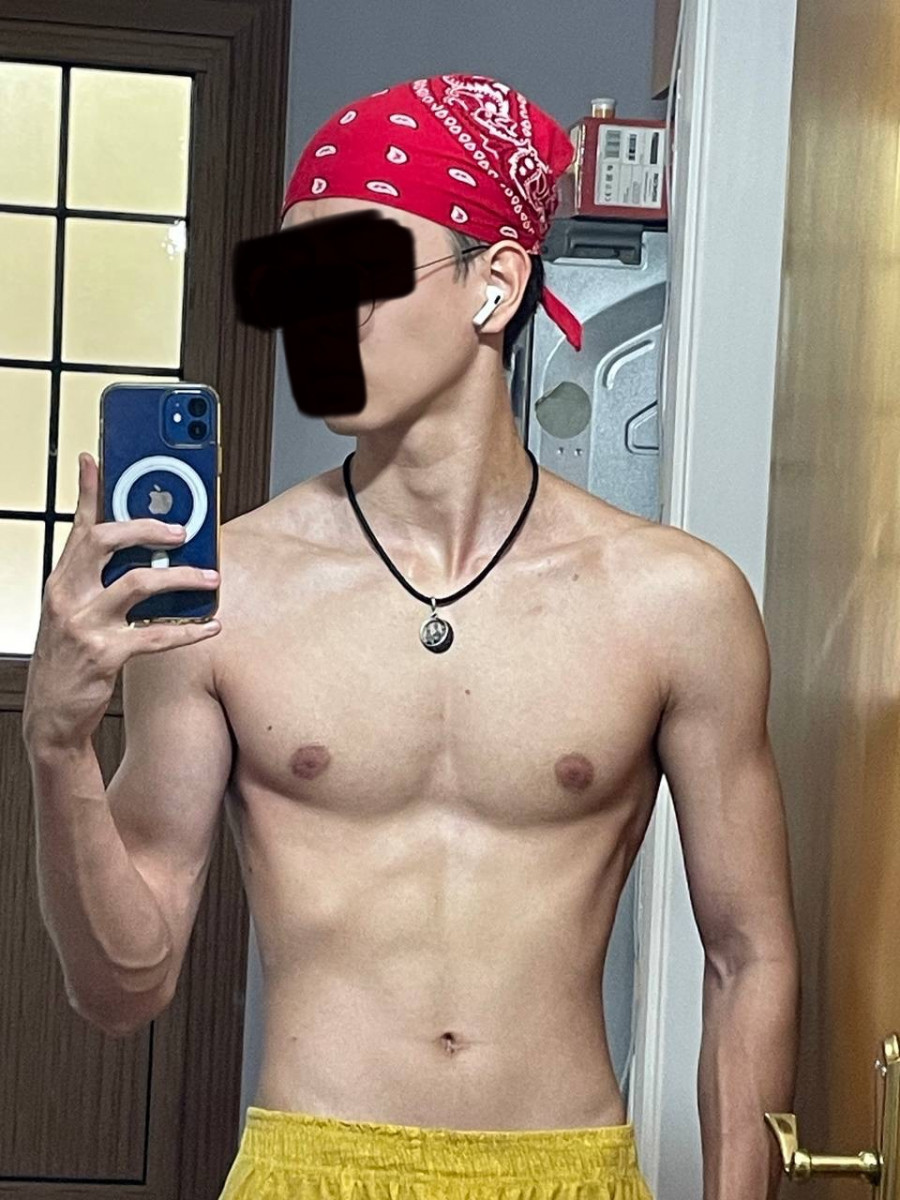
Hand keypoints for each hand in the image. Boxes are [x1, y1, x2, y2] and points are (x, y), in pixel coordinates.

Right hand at [23, 452, 220, 750]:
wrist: (51, 716)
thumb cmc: (69, 660)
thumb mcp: (73, 613)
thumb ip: (99, 582)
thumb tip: (147, 554)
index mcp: (61, 581)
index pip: (76, 527)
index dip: (88, 491)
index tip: (95, 459)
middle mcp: (68, 596)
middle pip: (105, 542)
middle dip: (146, 528)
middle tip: (180, 530)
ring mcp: (84, 625)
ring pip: (139, 584)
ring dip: (182, 578)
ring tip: (209, 578)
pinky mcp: (105, 655)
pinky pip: (156, 635)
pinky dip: (189, 630)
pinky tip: (210, 625)